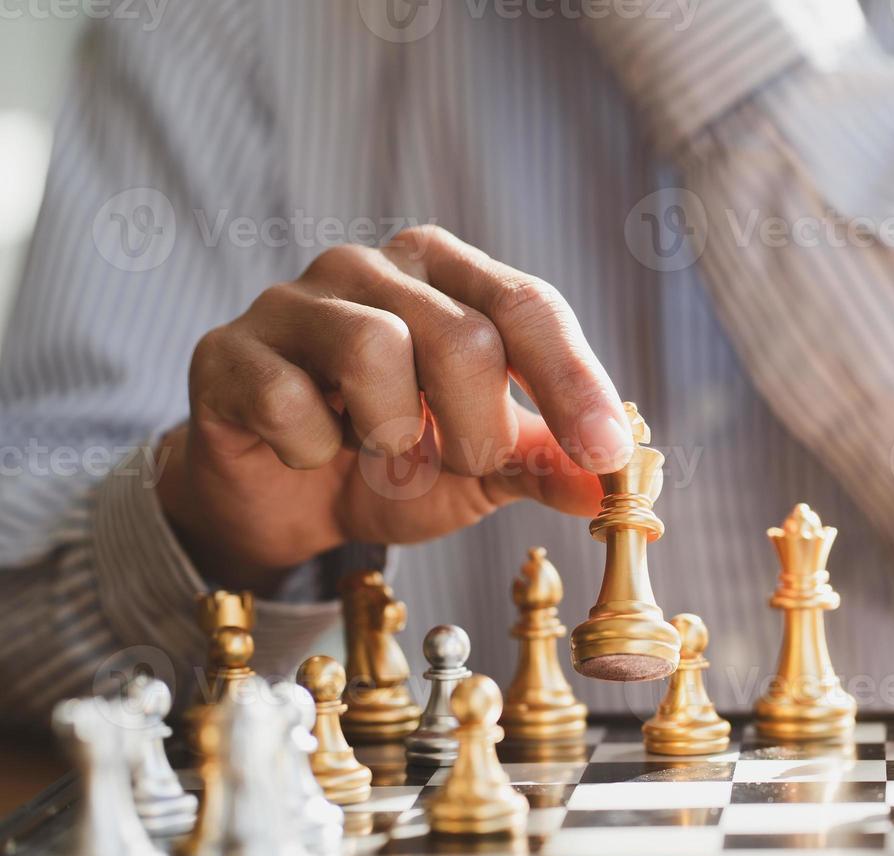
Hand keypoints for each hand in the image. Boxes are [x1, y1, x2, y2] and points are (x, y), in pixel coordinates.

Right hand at [155, 225, 631, 593]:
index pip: (529, 307)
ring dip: (395, 440)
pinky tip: (309, 451)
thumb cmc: (392, 462)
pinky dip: (313, 451)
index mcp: (450, 275)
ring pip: (375, 351)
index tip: (604, 453)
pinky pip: (288, 400)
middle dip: (473, 434)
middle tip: (453, 467)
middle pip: (463, 337)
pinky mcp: (228, 349)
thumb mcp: (485, 468)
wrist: (285, 500)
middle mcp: (374, 268)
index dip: (572, 381)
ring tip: (382, 457)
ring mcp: (294, 300)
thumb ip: (546, 464)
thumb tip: (615, 487)